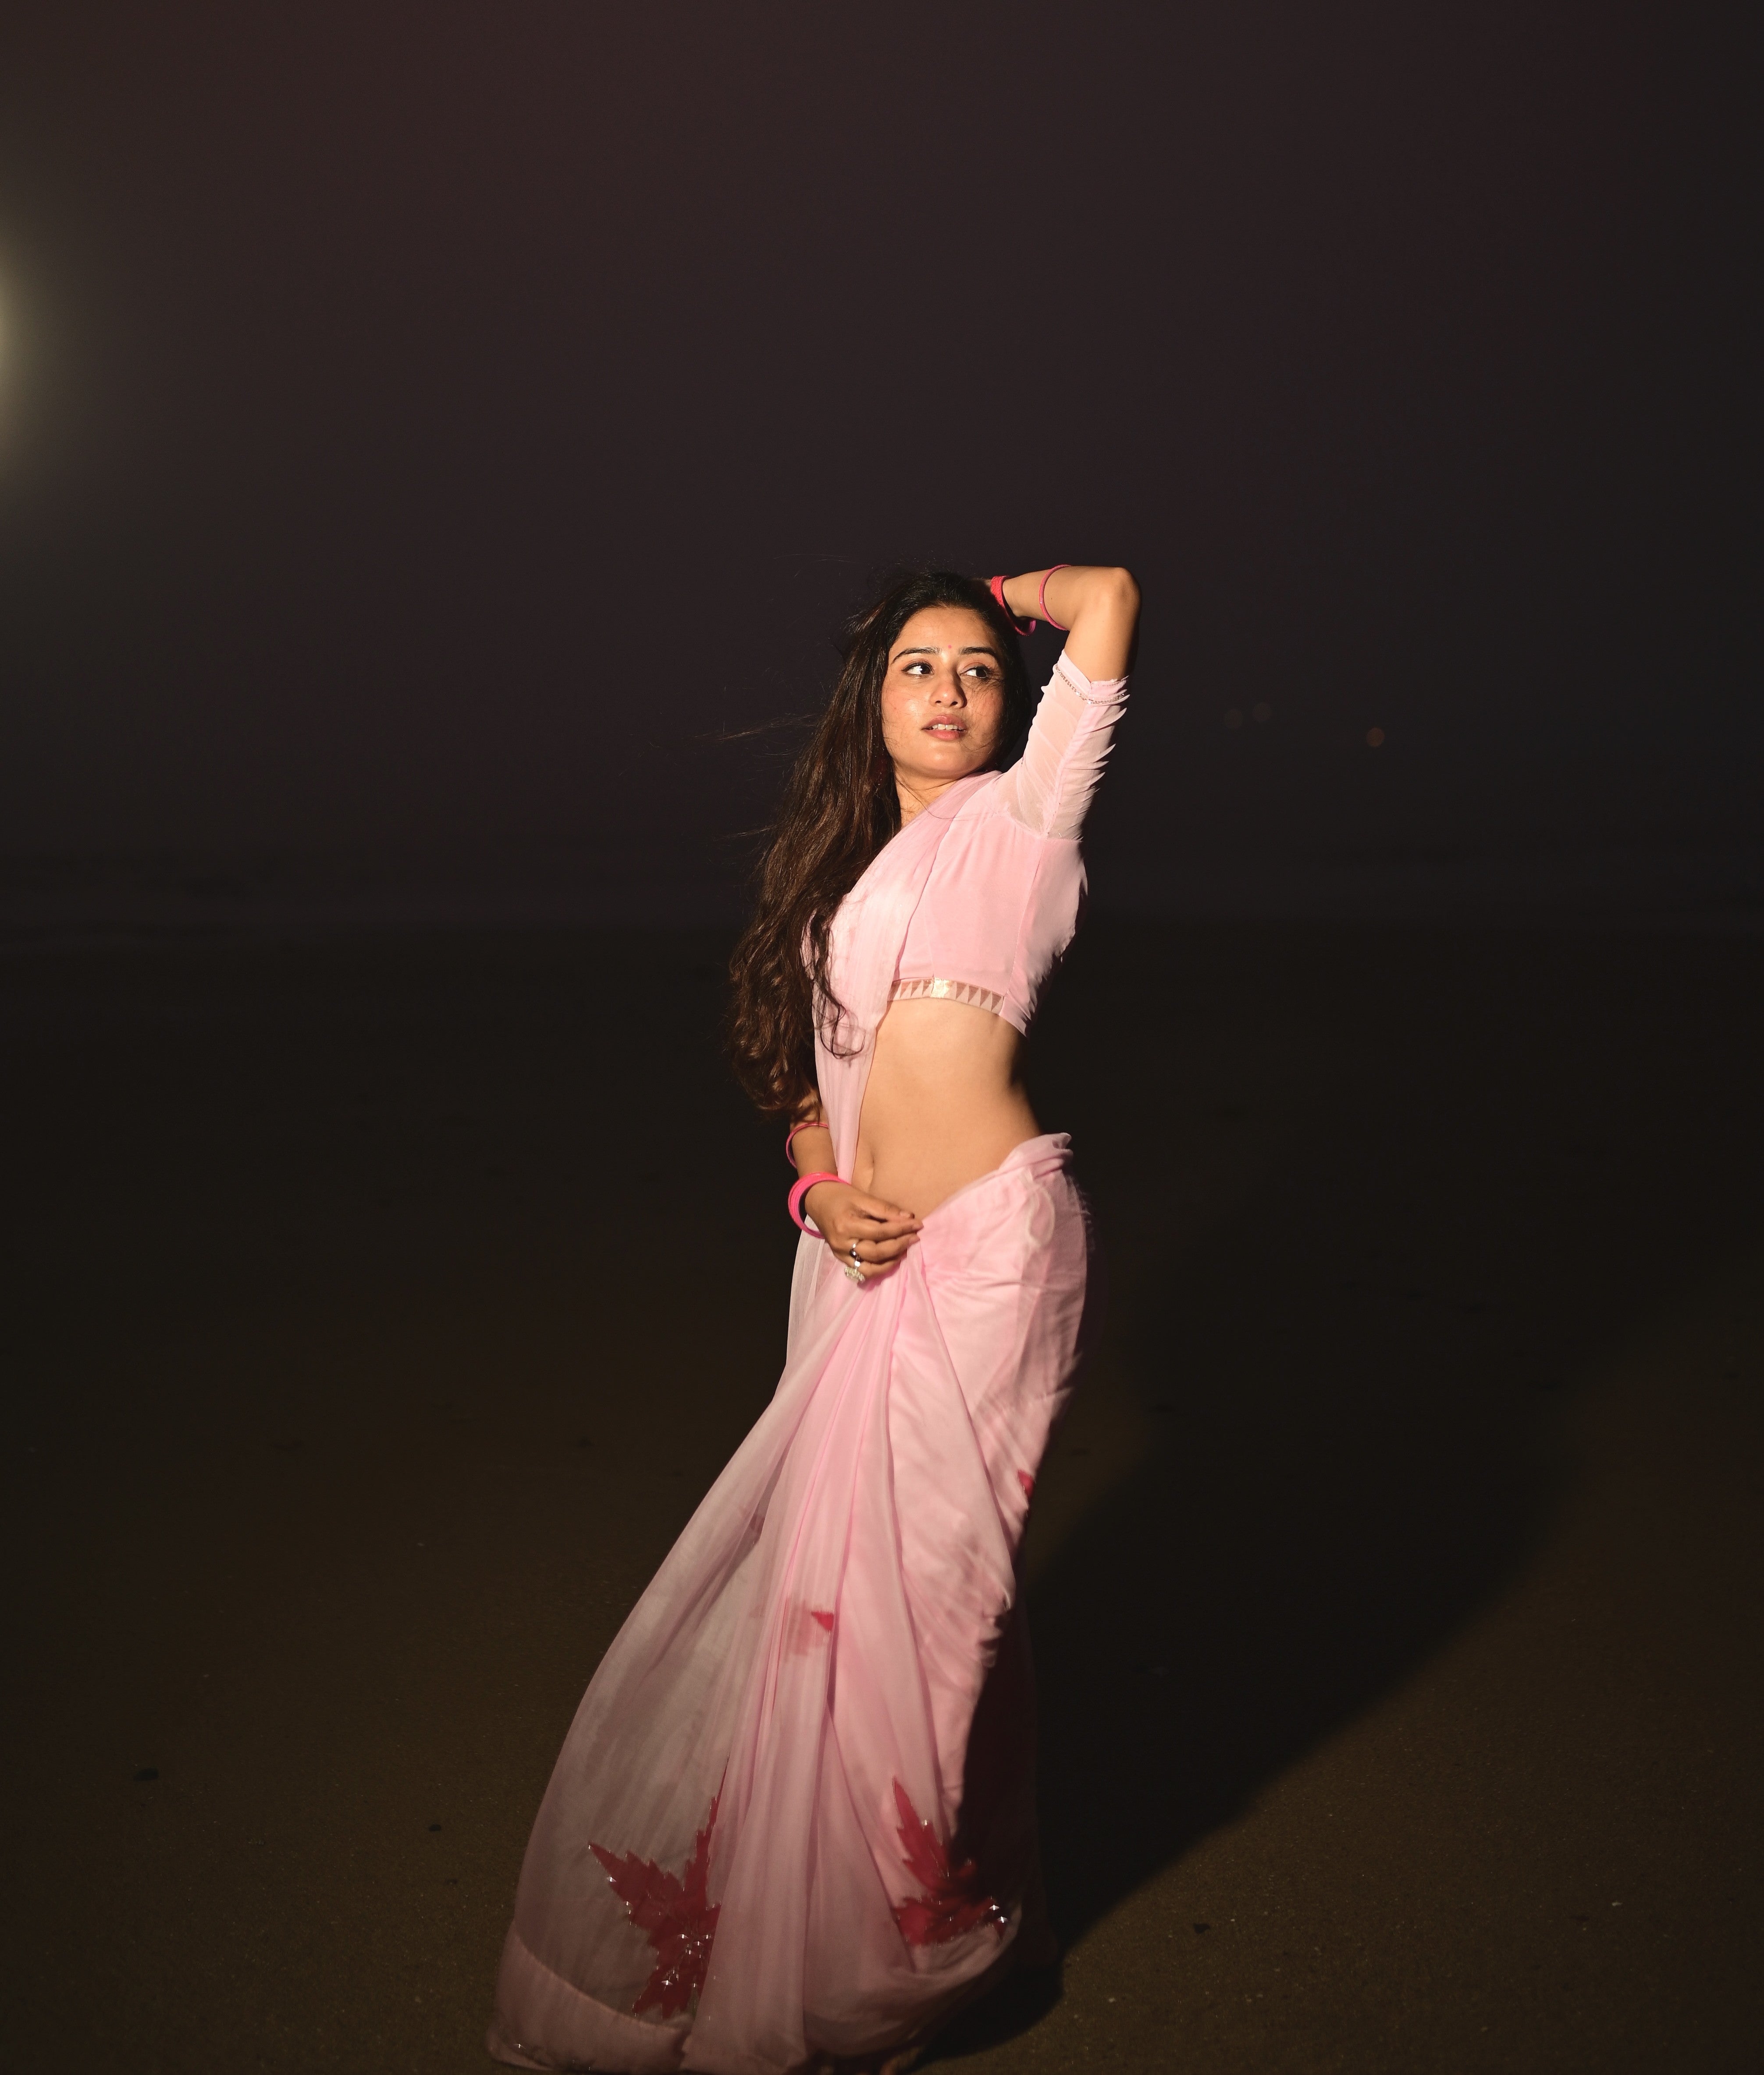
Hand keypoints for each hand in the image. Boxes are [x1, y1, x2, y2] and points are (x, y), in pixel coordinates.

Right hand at [802, 1181, 920, 1280]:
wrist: (818, 1202)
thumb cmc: (841, 1196)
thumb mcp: (862, 1197)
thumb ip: (885, 1209)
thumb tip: (909, 1217)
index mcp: (846, 1225)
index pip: (880, 1232)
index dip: (901, 1229)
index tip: (917, 1224)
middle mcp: (842, 1243)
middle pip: (876, 1252)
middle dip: (899, 1245)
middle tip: (915, 1237)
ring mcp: (840, 1254)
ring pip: (870, 1267)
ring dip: (891, 1261)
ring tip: (905, 1250)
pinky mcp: (841, 1259)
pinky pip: (862, 1271)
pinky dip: (879, 1268)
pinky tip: (892, 1260)